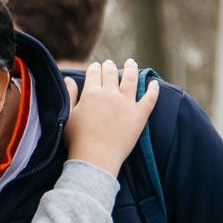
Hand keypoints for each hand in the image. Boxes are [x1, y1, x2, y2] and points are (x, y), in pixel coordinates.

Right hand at [64, 59, 159, 173]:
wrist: (95, 159)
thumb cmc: (77, 141)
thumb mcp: (68, 115)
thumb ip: (69, 95)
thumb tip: (69, 79)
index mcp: (91, 93)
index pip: (94, 73)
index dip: (95, 68)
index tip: (96, 67)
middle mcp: (110, 94)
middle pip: (111, 73)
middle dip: (110, 66)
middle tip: (110, 63)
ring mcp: (126, 103)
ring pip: (131, 79)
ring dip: (131, 68)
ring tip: (131, 62)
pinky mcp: (139, 115)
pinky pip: (150, 98)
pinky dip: (153, 89)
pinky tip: (154, 82)